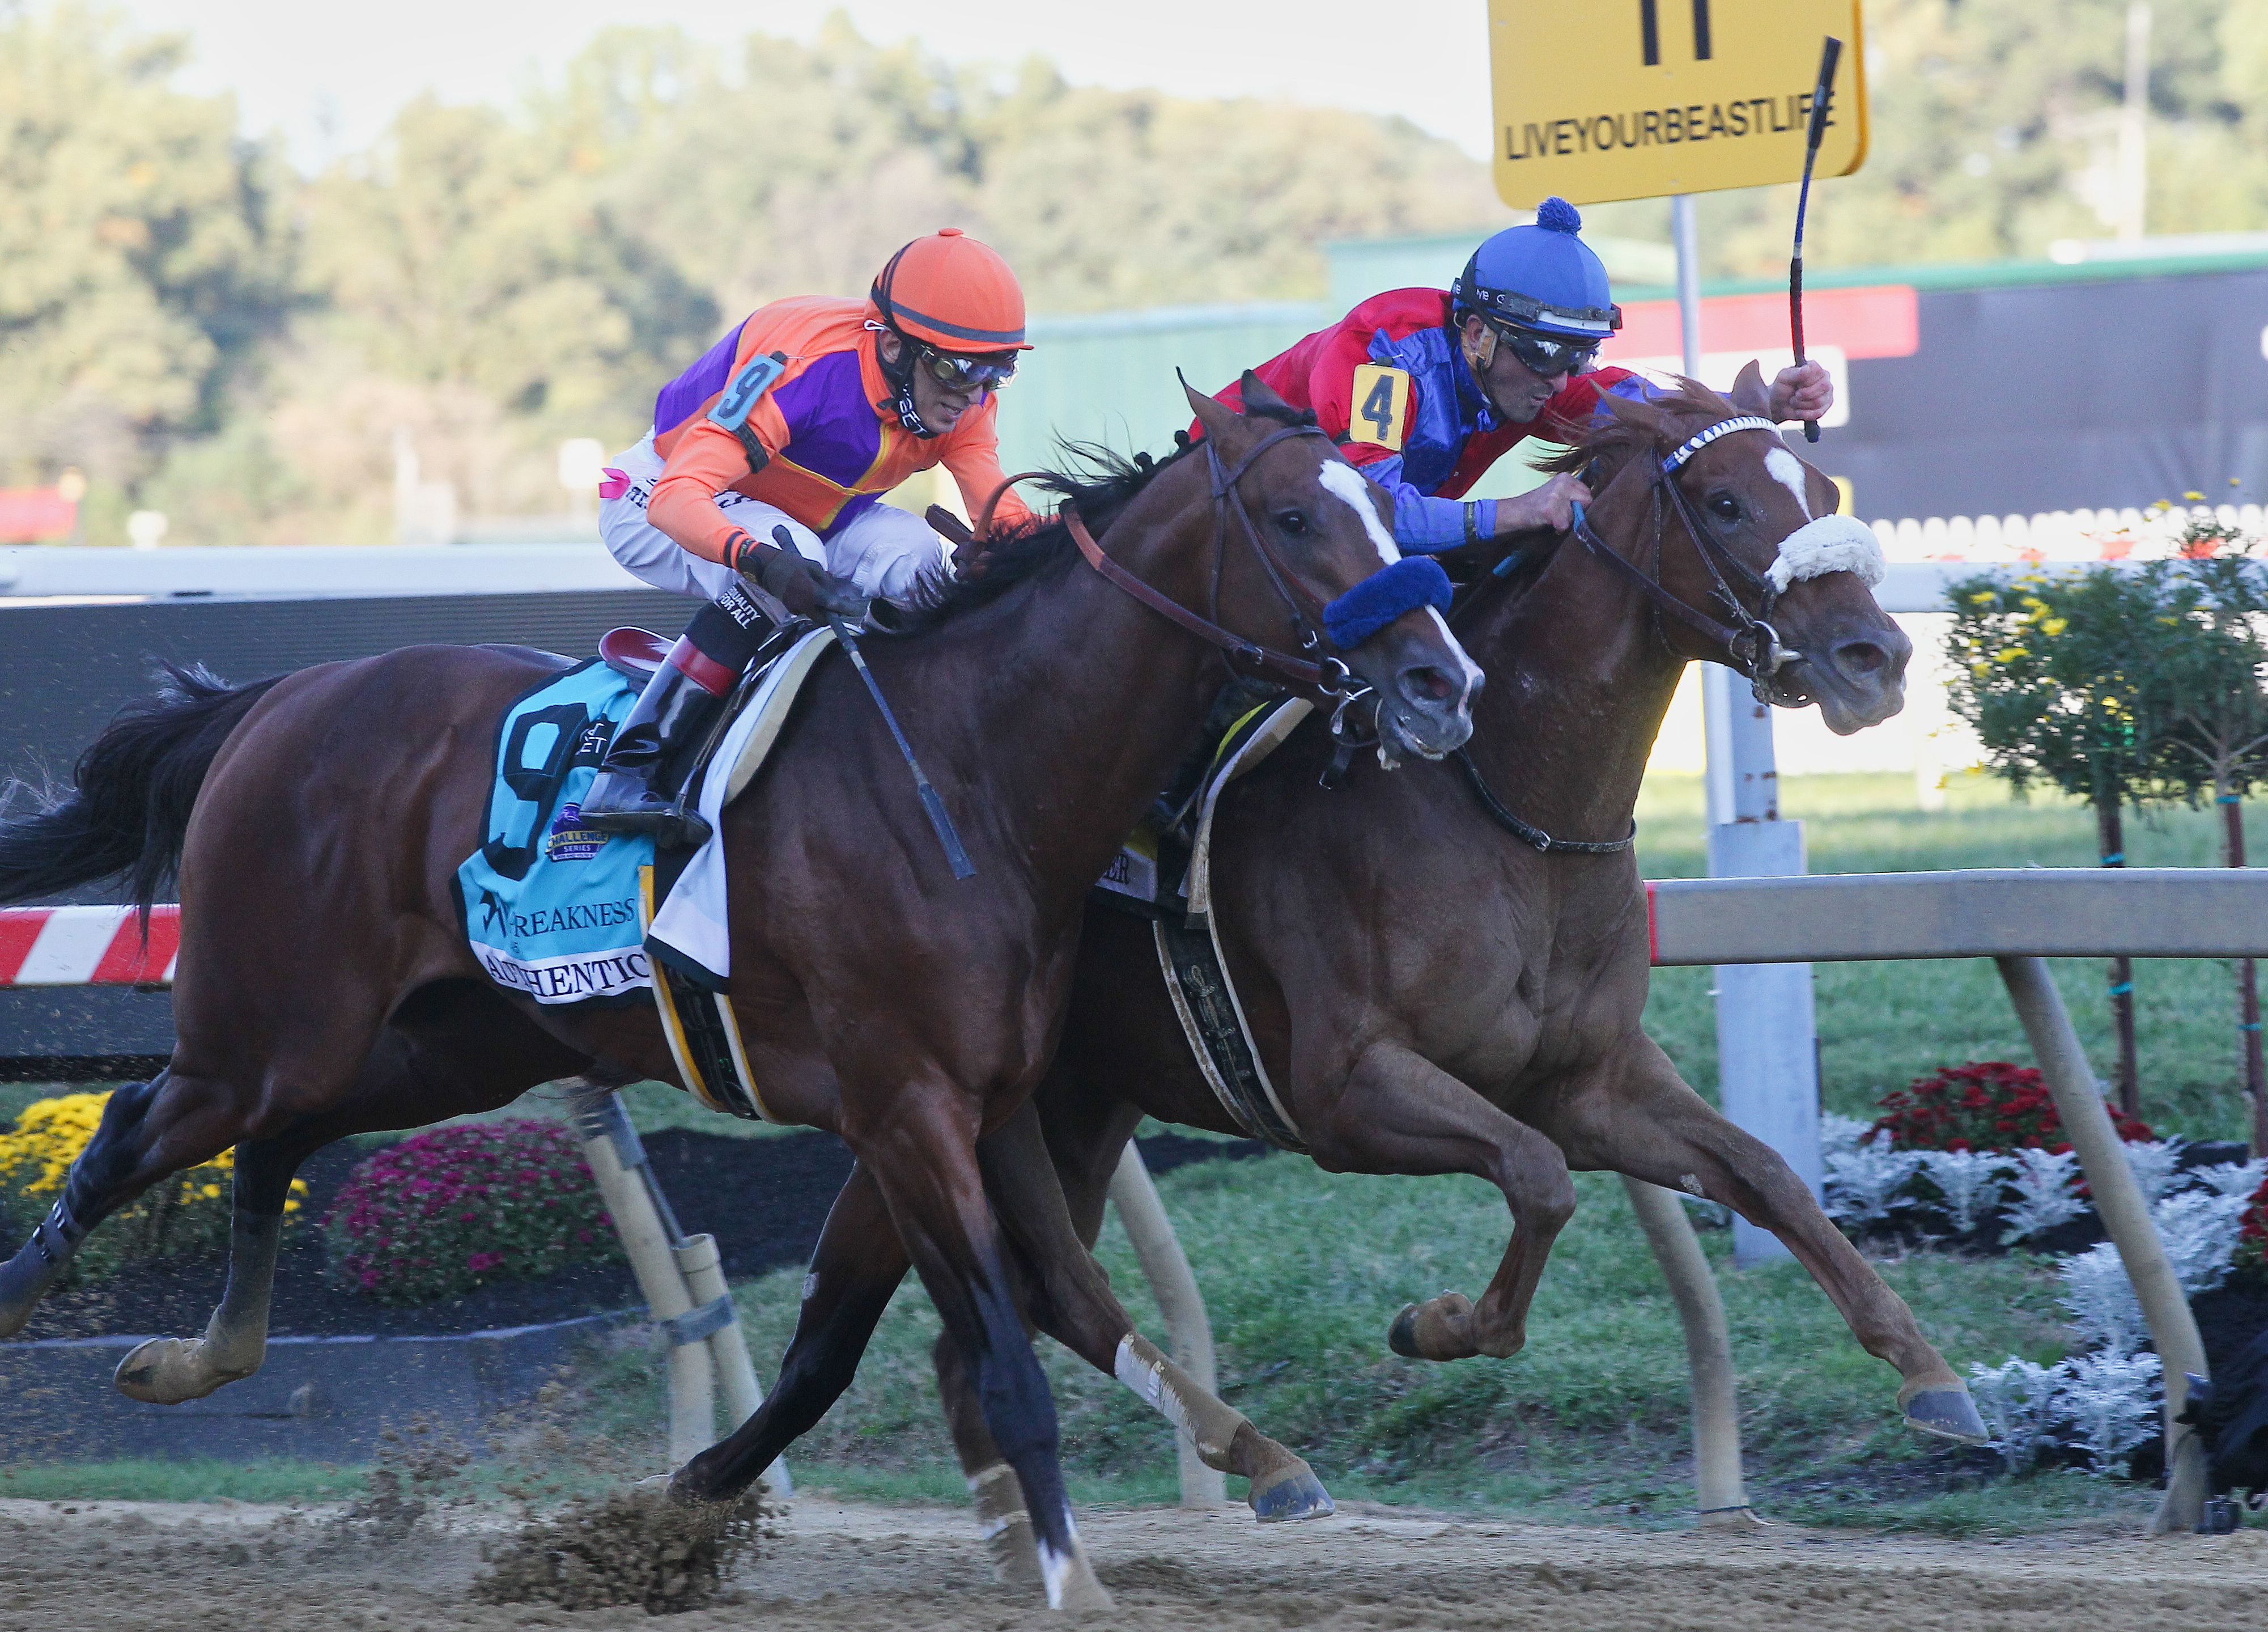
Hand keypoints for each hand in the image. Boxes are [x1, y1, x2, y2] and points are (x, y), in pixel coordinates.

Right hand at [732, 530, 869, 621]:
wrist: (765, 567)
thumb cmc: (790, 562)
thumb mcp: (812, 565)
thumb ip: (825, 580)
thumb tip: (834, 593)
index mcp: (812, 592)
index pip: (833, 604)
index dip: (847, 609)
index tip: (858, 610)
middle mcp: (804, 604)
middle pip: (824, 616)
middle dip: (834, 612)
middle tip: (842, 603)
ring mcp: (796, 607)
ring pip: (815, 612)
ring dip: (822, 606)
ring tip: (822, 591)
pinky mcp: (790, 608)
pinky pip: (806, 608)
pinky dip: (811, 603)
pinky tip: (809, 591)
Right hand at [1494, 472, 1592, 534]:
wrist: (1515, 511)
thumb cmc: (1538, 505)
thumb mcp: (1558, 493)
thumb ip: (1574, 495)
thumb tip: (1593, 504)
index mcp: (1566, 477)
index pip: (1588, 494)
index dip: (1580, 505)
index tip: (1567, 508)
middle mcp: (1562, 482)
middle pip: (1587, 502)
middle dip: (1576, 512)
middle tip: (1560, 513)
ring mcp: (1555, 495)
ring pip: (1575, 515)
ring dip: (1565, 521)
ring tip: (1552, 517)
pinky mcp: (1549, 509)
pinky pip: (1564, 525)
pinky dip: (1558, 528)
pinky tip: (1548, 522)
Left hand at [1770, 360, 1832, 424]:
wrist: (1778, 405)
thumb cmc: (1781, 388)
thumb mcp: (1783, 378)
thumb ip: (1794, 373)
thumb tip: (1807, 369)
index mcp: (1814, 367)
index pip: (1818, 371)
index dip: (1805, 380)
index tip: (1796, 384)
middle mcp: (1824, 378)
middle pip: (1824, 386)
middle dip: (1804, 394)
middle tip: (1795, 395)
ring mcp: (1827, 393)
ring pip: (1819, 401)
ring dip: (1802, 404)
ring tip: (1795, 402)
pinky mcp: (1825, 406)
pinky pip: (1818, 413)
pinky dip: (1804, 414)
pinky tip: (1798, 411)